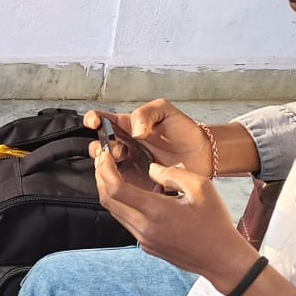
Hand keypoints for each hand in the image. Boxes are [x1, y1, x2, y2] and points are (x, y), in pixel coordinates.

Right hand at [86, 101, 210, 174]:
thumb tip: (134, 130)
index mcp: (127, 126)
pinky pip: (119, 184)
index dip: (93, 120)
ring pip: (104, 167)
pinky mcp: (136, 182)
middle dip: (100, 149)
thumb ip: (146, 113)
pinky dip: (117, 182)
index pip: (101, 121)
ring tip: (123, 162)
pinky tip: (128, 176)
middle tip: (115, 150)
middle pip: (97, 147)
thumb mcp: (165, 111)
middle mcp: (124, 145)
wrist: (202, 155)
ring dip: (107, 166)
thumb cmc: (184, 132)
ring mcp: (129, 165)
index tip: (94, 122)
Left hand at [94, 147, 256, 291]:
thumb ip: (172, 174)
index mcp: (156, 212)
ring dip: (109, 192)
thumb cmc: (215, 224)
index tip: (105, 155)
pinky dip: (122, 205)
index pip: (116, 189)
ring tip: (112, 173)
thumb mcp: (201, 188)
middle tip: (103, 160)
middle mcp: (145, 228)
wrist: (222, 260)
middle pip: (108, 201)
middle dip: (101, 178)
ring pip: (115, 212)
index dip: (105, 170)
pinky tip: (132, 193)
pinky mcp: (147, 246)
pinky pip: (127, 222)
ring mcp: (144, 240)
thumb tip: (151, 170)